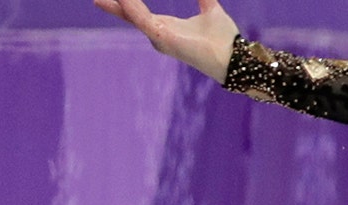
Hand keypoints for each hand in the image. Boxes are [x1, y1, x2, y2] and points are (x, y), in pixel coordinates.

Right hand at [92, 0, 238, 81]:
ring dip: (119, 4)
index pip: (137, 12)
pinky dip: (131, 8)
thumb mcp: (211, 9)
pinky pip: (142, 20)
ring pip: (133, 16)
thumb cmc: (223, 39)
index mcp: (166, 26)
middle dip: (113, 5)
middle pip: (129, 15)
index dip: (125, 1)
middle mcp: (159, 34)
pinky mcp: (164, 40)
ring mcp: (159, 38)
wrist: (234, 56)